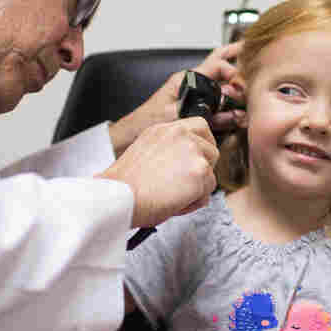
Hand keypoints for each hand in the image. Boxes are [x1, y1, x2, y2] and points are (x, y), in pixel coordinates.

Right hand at [100, 117, 218, 227]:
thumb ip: (167, 152)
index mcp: (163, 130)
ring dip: (196, 189)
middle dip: (204, 170)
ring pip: (210, 174)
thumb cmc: (124, 186)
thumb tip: (182, 166)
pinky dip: (193, 203)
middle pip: (212, 150)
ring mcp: (192, 151)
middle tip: (186, 184)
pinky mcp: (200, 170)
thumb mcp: (143, 154)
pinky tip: (175, 204)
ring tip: (172, 197)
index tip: (199, 158)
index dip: (203, 145)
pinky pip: (207, 193)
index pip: (199, 126)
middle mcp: (180, 134)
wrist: (119, 197)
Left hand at [109, 42, 244, 156]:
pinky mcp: (195, 114)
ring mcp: (195, 99)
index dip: (233, 69)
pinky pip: (217, 109)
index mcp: (186, 79)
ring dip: (236, 96)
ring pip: (222, 91)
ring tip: (246, 104)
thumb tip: (225, 105)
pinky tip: (236, 118)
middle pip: (222, 70)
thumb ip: (199, 108)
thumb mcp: (173, 113)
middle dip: (239, 69)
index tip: (242, 83)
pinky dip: (228, 113)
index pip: (217, 63)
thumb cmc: (144, 123)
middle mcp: (193, 86)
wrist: (129, 137)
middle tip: (253, 72)